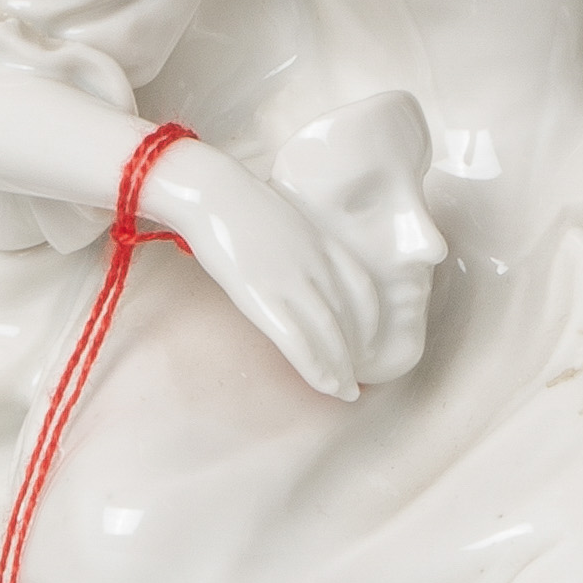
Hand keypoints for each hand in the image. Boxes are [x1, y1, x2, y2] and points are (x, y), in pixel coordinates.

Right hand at [148, 139, 382, 400]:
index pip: (362, 288)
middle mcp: (316, 264)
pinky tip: (326, 385)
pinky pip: (298, 340)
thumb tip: (295, 262)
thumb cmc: (234, 200)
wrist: (210, 190)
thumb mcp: (282, 217)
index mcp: (323, 242)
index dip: (372, 319)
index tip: (372, 340)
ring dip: (342, 367)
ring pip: (330, 333)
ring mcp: (292, 281)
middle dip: (359, 352)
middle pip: (350, 316)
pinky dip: (317, 366)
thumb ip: (298, 243)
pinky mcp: (263, 296)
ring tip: (347, 392)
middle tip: (360, 380)